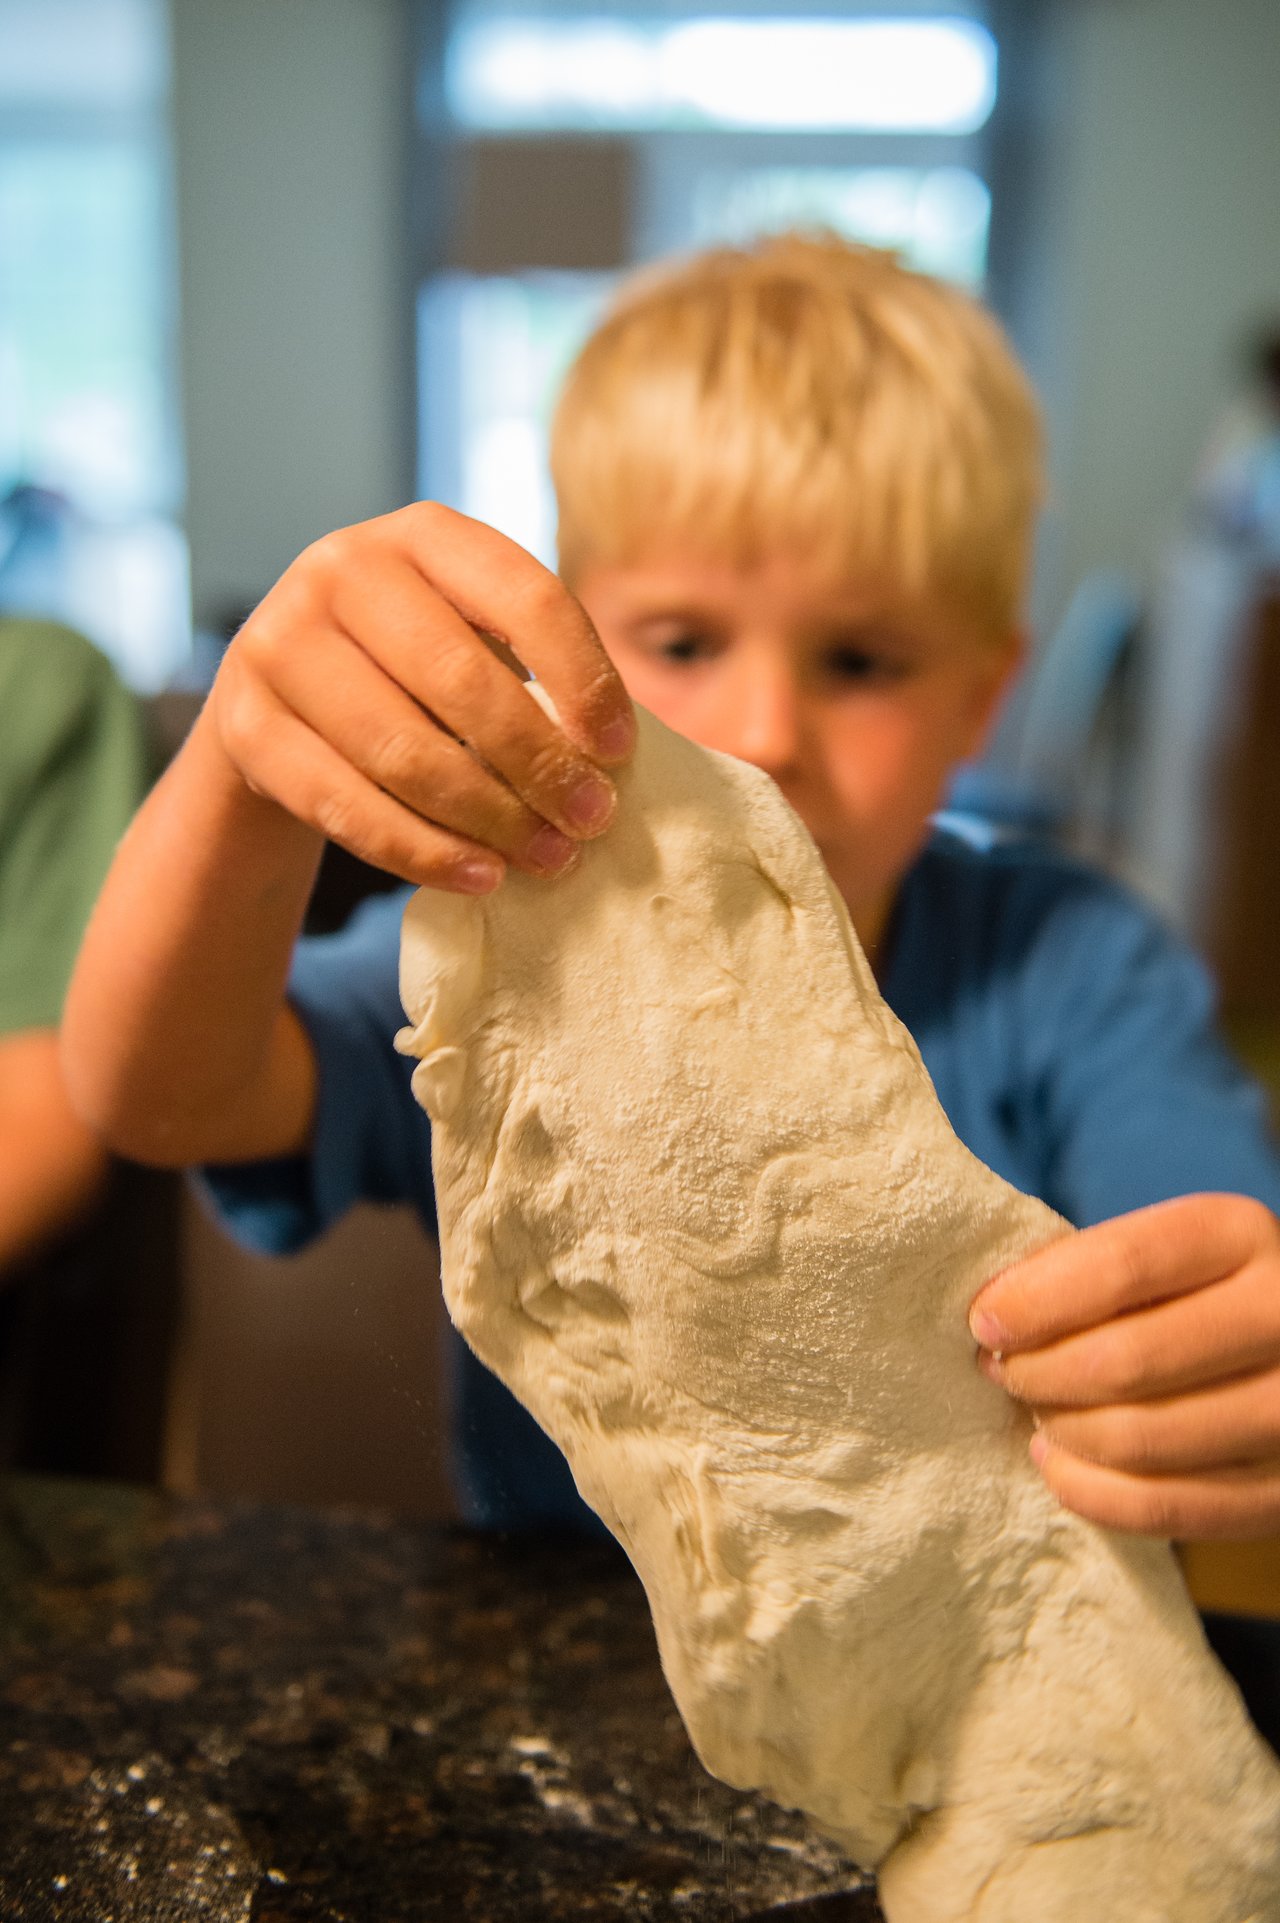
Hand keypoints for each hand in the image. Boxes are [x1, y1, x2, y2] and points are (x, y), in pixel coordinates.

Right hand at [207, 503, 635, 892]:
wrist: (277, 700)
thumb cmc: (409, 670)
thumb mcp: (468, 635)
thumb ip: (532, 672)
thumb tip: (612, 759)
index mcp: (423, 534)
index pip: (526, 596)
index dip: (582, 678)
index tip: (618, 751)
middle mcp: (341, 569)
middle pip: (462, 680)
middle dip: (539, 763)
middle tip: (590, 820)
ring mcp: (280, 643)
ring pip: (402, 750)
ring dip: (488, 817)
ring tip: (547, 857)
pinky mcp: (245, 725)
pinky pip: (345, 805)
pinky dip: (422, 851)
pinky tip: (479, 875)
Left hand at [969, 1193, 1279, 1537]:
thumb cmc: (1202, 1290)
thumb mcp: (1166, 1250)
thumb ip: (1092, 1268)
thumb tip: (992, 1316)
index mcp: (1241, 1235)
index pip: (1122, 1265)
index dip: (1035, 1299)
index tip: (984, 1322)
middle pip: (1125, 1360)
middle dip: (1038, 1371)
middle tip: (1003, 1371)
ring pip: (1139, 1439)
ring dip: (1060, 1429)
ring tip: (1034, 1410)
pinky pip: (1166, 1508)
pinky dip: (1090, 1490)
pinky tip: (1057, 1461)